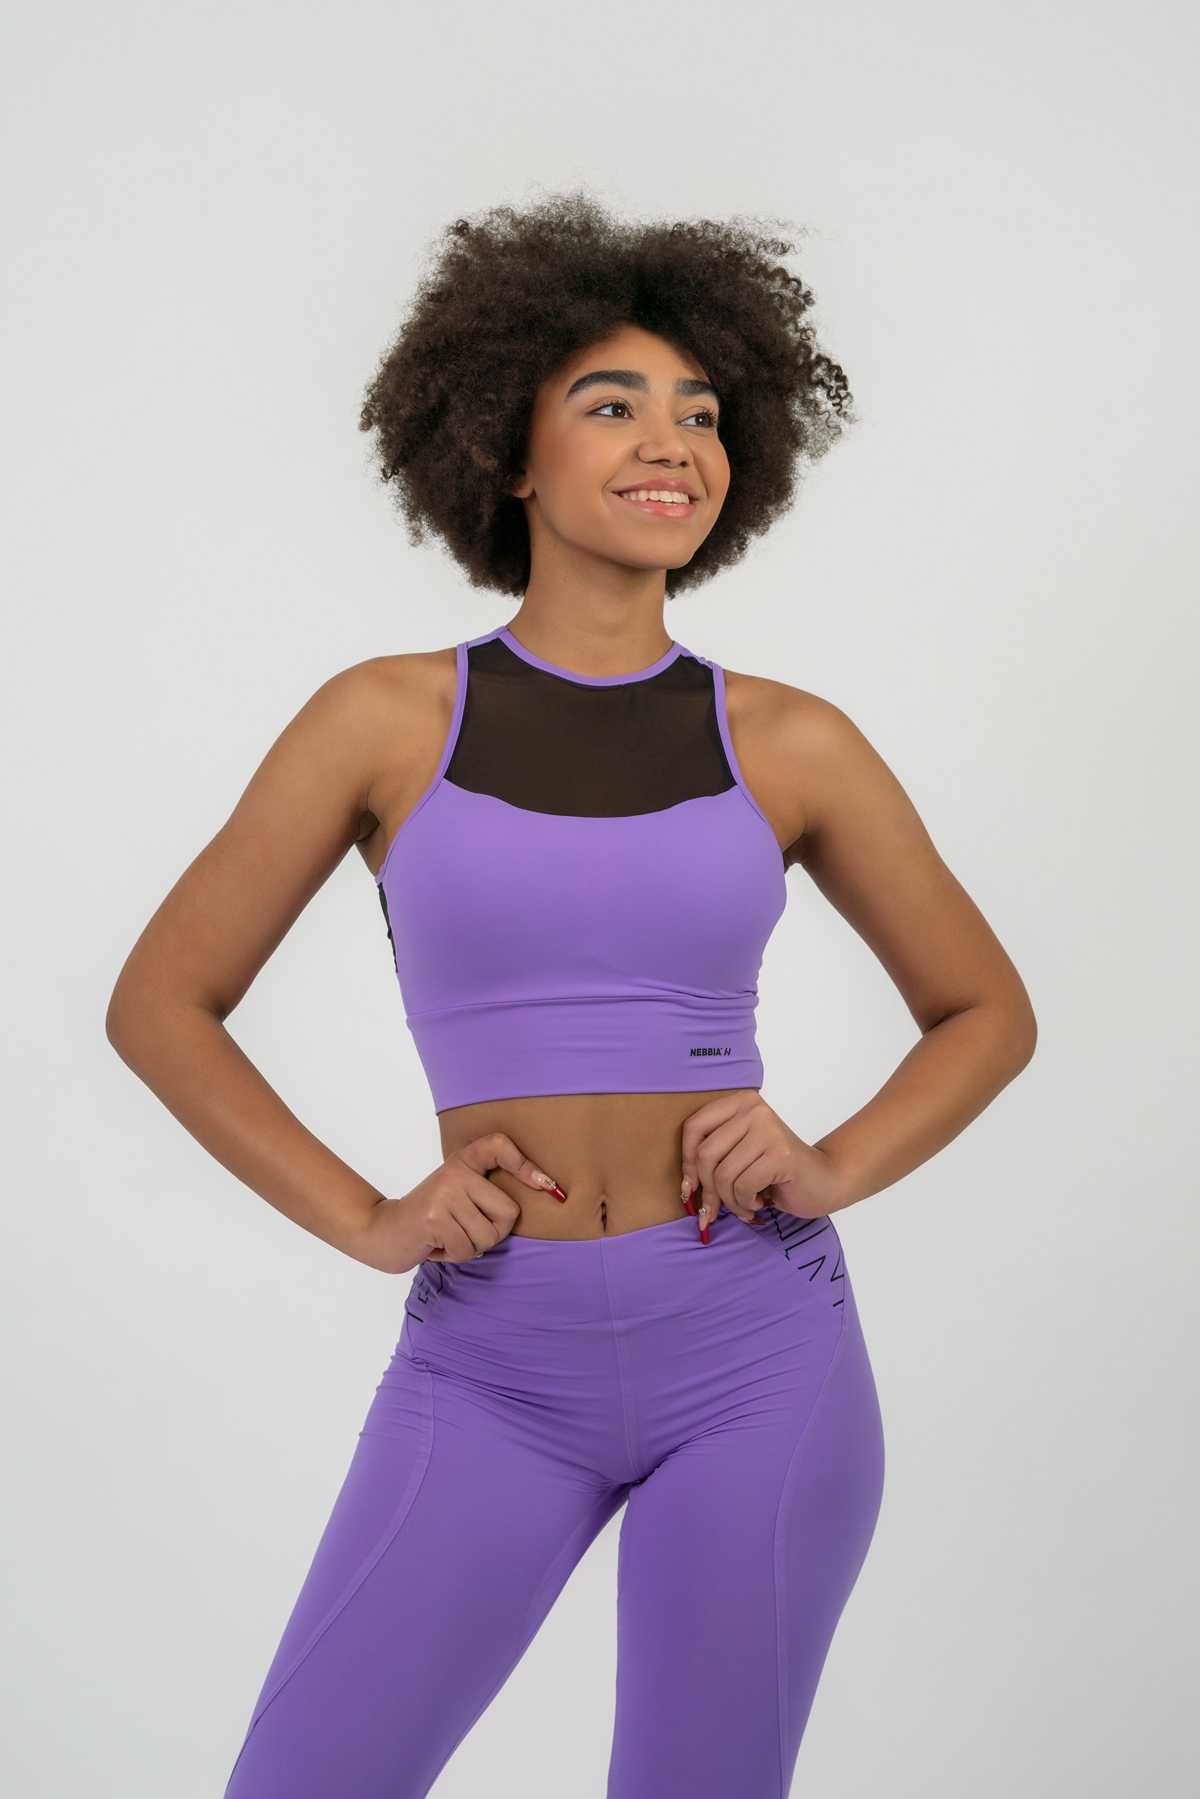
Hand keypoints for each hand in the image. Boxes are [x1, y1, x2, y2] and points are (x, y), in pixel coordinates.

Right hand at [350, 1132, 567, 1274]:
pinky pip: (467, 1249)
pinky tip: (436, 1245)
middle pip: (507, 1213)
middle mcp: (455, 1171)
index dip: (525, 1165)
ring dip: (470, 1247)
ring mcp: (445, 1193)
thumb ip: (487, 1193)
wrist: (383, 1232)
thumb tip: (546, 1190)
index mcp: (463, 1161)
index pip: (499, 1146)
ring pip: (488, 1236)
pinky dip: (454, 1255)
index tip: (548, 1186)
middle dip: (492, 1233)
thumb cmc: (431, 1218)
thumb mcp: (458, 1195)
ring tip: (448, 1236)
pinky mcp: (434, 1218)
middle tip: (464, 1230)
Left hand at [679, 1091, 843, 1238]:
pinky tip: (761, 1202)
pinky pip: (743, 1187)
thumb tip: (685, 1189)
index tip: (691, 1188)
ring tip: (745, 1204)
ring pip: (723, 1175)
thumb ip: (712, 1158)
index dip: (687, 1162)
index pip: (693, 1127)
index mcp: (740, 1102)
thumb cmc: (775, 1172)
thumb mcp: (739, 1155)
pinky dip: (746, 1204)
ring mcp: (769, 1129)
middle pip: (705, 1154)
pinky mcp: (781, 1154)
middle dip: (708, 1189)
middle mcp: (754, 1109)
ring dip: (730, 1201)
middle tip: (716, 1208)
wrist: (824, 1181)